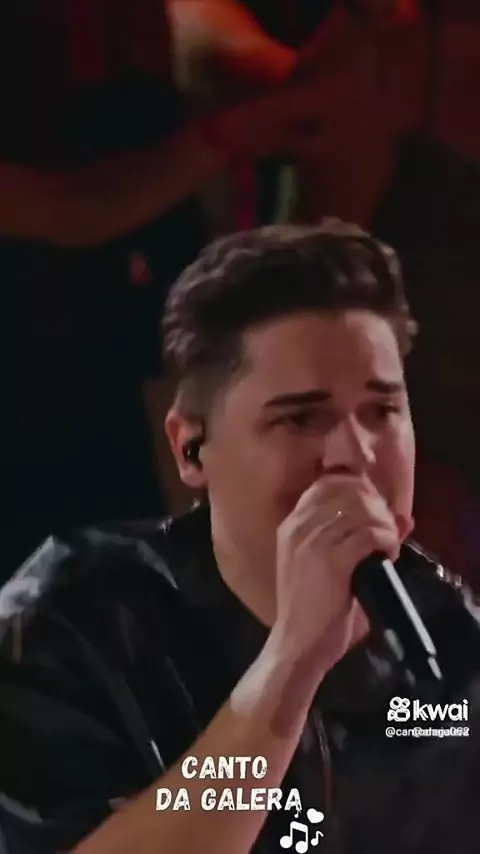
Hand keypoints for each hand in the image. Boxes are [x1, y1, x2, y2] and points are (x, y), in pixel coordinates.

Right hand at [273, 475, 409, 675]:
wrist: (297, 644)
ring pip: (361, 510)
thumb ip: (353, 538)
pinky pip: (369, 534)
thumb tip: (402, 518)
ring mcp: (312, 542)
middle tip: (388, 529)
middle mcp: (298, 526)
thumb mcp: (325, 566)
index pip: (327, 484)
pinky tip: (390, 555)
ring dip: (384, 524)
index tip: (375, 508)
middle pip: (348, 491)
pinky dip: (387, 541)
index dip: (358, 489)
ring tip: (390, 544)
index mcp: (292, 525)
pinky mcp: (331, 560)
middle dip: (376, 506)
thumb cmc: (313, 610)